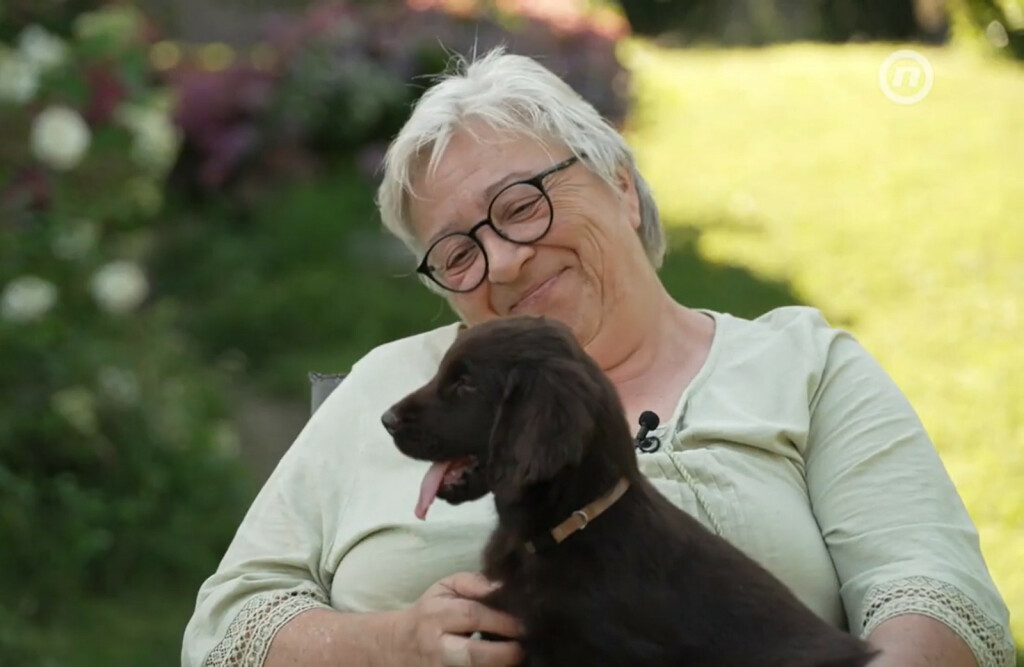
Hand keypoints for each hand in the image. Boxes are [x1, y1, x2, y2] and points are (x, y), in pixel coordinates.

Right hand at [388, 572, 524, 665]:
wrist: (398, 647)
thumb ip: (474, 583)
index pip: (473, 616)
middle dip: (507, 653)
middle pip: (474, 656)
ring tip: (520, 656)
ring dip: (502, 666)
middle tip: (527, 645)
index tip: (528, 621)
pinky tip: (505, 663)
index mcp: (436, 616)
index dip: (503, 620)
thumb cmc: (430, 613)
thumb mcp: (445, 588)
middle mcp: (437, 647)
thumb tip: (504, 585)